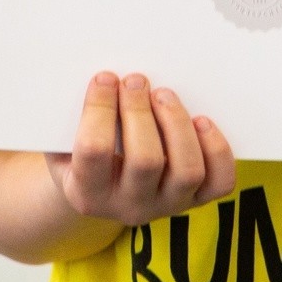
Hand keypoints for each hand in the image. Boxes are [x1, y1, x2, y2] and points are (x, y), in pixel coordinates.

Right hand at [48, 72, 236, 224]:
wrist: (104, 193)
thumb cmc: (82, 155)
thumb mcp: (63, 142)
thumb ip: (71, 117)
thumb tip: (96, 75)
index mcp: (88, 194)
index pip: (93, 151)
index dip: (100, 108)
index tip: (106, 78)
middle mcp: (130, 206)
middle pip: (144, 162)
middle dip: (140, 111)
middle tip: (136, 81)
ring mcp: (167, 204)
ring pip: (187, 170)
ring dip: (177, 123)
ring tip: (164, 94)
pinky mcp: (196, 199)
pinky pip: (219, 180)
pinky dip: (216, 149)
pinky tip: (201, 121)